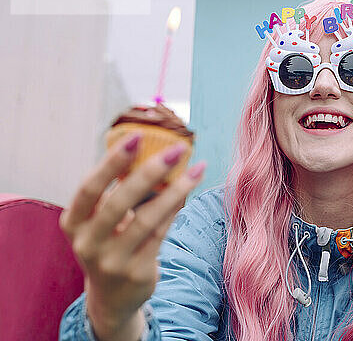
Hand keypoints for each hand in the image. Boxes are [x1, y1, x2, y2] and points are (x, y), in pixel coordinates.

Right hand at [59, 133, 206, 339]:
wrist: (111, 298)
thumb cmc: (109, 244)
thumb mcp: (101, 221)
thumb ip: (116, 191)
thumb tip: (153, 150)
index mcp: (73, 223)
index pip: (89, 187)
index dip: (112, 161)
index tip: (137, 136)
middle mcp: (87, 243)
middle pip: (119, 202)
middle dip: (149, 172)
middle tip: (176, 149)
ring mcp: (112, 262)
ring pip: (147, 220)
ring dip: (175, 190)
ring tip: (196, 169)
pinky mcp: (137, 273)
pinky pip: (161, 234)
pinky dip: (176, 210)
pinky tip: (189, 190)